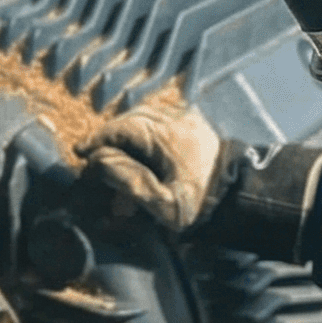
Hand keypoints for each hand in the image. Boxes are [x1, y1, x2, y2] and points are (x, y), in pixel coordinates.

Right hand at [70, 102, 225, 232]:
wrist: (240, 199)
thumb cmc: (201, 206)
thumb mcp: (163, 204)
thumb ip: (129, 181)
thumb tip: (99, 161)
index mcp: (169, 135)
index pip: (123, 128)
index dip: (99, 139)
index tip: (82, 153)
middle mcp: (178, 119)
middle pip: (132, 118)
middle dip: (110, 137)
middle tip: (94, 156)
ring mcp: (188, 118)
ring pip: (145, 116)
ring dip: (126, 133)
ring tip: (114, 153)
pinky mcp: (195, 124)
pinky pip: (160, 119)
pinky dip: (143, 131)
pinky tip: (138, 149)